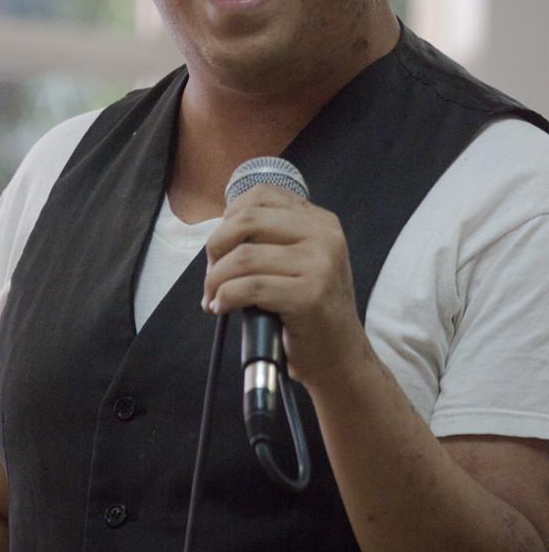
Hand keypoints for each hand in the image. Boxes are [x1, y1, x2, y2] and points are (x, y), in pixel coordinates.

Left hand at [203, 183, 361, 388]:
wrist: (339, 356)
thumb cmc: (309, 310)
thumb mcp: (301, 261)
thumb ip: (272, 238)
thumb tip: (220, 232)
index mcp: (320, 222)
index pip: (262, 195)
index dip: (230, 215)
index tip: (221, 244)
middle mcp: (324, 236)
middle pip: (247, 220)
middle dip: (216, 246)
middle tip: (212, 272)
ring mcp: (319, 265)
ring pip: (243, 256)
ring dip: (216, 278)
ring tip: (213, 296)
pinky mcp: (309, 295)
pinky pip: (249, 287)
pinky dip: (225, 296)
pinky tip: (221, 307)